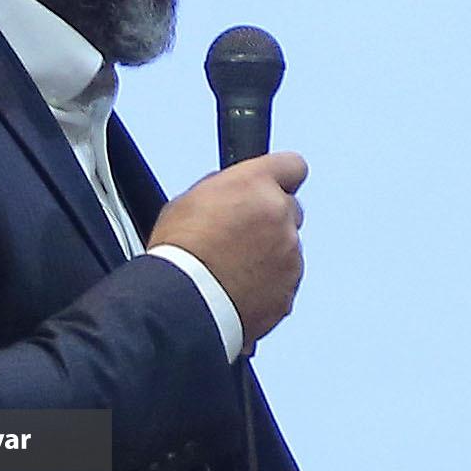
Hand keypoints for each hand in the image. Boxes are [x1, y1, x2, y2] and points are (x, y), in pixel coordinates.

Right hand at [148, 152, 307, 347]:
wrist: (180, 304)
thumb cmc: (177, 252)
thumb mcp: (191, 200)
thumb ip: (227, 190)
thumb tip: (236, 192)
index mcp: (256, 183)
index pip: (293, 165)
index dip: (281, 178)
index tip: (274, 188)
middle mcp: (280, 213)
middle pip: (290, 209)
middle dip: (272, 220)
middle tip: (241, 238)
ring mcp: (290, 253)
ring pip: (288, 247)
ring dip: (269, 255)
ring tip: (231, 270)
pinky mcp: (289, 288)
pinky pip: (284, 281)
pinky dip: (269, 285)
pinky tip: (238, 289)